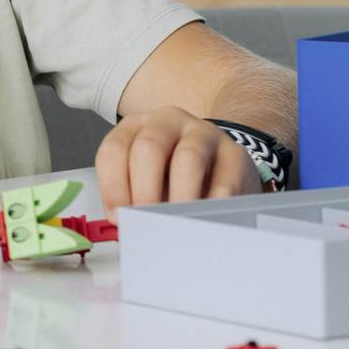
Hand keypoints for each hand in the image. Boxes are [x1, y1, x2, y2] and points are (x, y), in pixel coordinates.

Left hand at [95, 108, 256, 209]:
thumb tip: (125, 225)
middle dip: (144, 190)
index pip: (115, 149)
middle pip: (149, 148)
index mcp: (137, 127)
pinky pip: (223, 181)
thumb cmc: (173, 175)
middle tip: (146, 221)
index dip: (113, 186)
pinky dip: (211, 206)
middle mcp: (168, 122)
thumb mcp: (146, 178)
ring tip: (175, 223)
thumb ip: (131, 197)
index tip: (118, 217)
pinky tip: (204, 222)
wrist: (220, 163)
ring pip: (188, 158)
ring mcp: (204, 133)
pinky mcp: (235, 153)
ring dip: (179, 196)